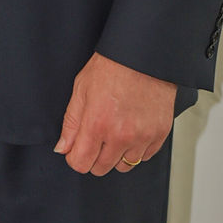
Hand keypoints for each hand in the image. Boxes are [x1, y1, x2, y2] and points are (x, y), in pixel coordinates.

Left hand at [54, 52, 174, 175]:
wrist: (142, 55)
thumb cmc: (111, 66)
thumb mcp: (81, 89)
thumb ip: (71, 123)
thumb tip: (63, 148)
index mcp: (97, 124)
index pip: (81, 163)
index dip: (75, 156)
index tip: (77, 148)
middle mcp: (121, 135)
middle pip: (101, 168)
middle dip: (94, 156)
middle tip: (97, 135)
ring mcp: (142, 137)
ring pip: (124, 166)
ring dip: (116, 154)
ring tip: (115, 131)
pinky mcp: (159, 134)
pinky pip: (144, 156)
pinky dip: (137, 148)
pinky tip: (132, 129)